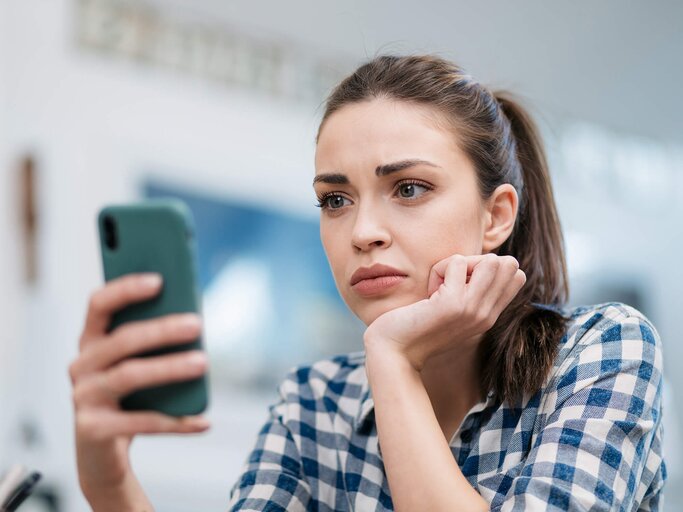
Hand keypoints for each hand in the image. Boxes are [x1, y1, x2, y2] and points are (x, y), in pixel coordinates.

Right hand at [69, 273, 209, 502]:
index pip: (99, 305)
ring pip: (129, 375)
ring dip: (169, 368)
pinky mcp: (93, 430)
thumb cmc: (129, 398)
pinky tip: (202, 421)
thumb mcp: (138, 365)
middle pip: (122, 340)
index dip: (126, 289)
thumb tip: (193, 320)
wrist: (103, 455)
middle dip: (162, 330)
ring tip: (203, 363)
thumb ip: (155, 341)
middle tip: (197, 324)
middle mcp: (81, 366)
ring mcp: (83, 398)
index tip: (159, 280)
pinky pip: (141, 422)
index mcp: (92, 342)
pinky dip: (176, 421)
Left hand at [363, 254, 525, 370]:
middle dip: (477, 261)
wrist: (394, 353)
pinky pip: (457, 261)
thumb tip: (481, 262)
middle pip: (509, 265)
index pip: (517, 276)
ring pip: (491, 261)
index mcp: (489, 317)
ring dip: (460, 263)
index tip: (462, 283)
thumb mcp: (452, 311)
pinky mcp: (453, 304)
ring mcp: (473, 310)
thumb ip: (470, 294)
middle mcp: (486, 315)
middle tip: (451, 281)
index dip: (489, 268)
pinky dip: (439, 268)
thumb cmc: (416, 327)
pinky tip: (428, 292)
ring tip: (441, 284)